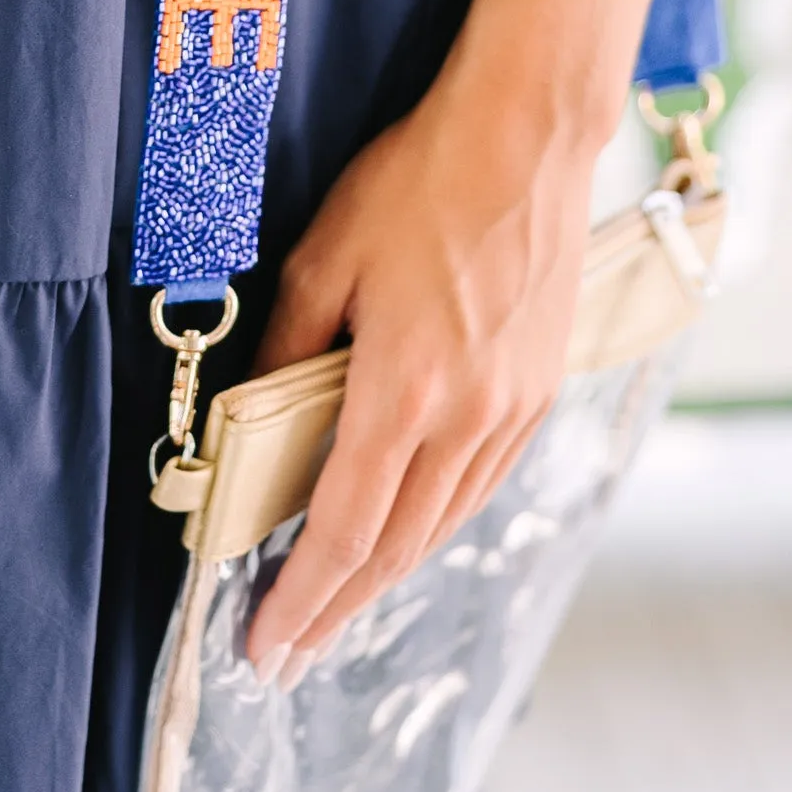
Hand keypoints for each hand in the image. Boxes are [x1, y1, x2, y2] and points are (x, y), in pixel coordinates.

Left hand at [242, 58, 591, 682]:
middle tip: (287, 654)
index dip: (300, 599)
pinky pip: (479, 485)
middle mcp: (469, 419)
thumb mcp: (326, 257)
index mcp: (407, 392)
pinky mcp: (539, 391)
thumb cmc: (419, 183)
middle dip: (334, 610)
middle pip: (394, 549)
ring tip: (336, 610)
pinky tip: (407, 534)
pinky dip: (434, 525)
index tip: (263, 647)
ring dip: (384, 577)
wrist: (527, 136)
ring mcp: (513, 409)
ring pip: (441, 525)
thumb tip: (252, 415)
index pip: (345, 530)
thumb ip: (285, 348)